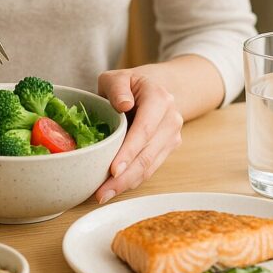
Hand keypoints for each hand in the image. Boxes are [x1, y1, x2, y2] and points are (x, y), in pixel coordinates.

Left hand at [95, 66, 183, 202]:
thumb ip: (117, 87)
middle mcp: (171, 119)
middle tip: (101, 193)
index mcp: (159, 99)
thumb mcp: (118, 77)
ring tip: (103, 195)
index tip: (113, 169)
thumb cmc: (129, 85)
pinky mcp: (168, 149)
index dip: (129, 152)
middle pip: (147, 154)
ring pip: (149, 166)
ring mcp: (172, 136)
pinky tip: (115, 189)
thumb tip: (123, 104)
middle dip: (124, 177)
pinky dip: (132, 180)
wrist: (154, 88)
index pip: (145, 129)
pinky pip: (149, 169)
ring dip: (126, 184)